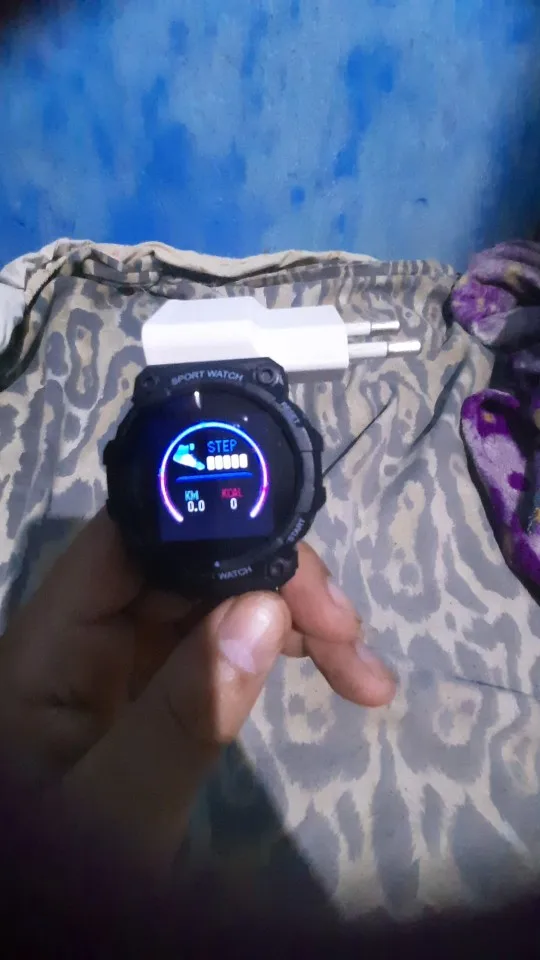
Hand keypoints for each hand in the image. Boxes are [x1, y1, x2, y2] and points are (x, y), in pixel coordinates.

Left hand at [0, 511, 394, 863]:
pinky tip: (336, 671)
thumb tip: (263, 609)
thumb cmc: (65, 874)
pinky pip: (226, 638)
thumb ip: (181, 714)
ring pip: (217, 594)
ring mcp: (128, 653)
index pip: (129, 540)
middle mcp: (91, 628)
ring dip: (295, 614)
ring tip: (364, 668)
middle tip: (349, 630)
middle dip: (275, 579)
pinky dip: (283, 647)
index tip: (294, 555)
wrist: (53, 926)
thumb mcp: (119, 806)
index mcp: (54, 640)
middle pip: (187, 561)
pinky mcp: (160, 678)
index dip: (208, 521)